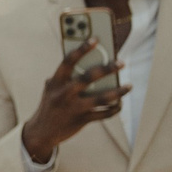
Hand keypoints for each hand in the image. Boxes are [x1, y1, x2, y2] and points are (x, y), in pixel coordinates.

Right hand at [22, 39, 124, 163]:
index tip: (95, 39)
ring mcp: (74, 108)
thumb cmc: (51, 104)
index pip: (68, 61)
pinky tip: (120, 103)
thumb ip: (66, 77)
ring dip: (118, 92)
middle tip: (121, 63)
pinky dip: (115, 108)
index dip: (82, 49)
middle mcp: (64, 94)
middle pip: (88, 78)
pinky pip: (104, 113)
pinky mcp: (82, 120)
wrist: (42, 132)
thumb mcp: (51, 89)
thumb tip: (91, 63)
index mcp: (55, 82)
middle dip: (107, 69)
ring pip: (102, 98)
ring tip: (128, 86)